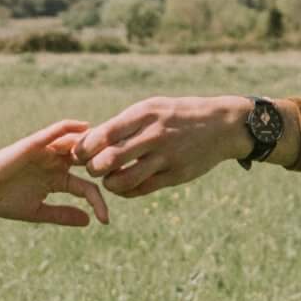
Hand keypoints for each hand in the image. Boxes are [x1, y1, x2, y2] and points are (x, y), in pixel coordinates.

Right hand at [0, 120, 110, 226]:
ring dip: (94, 144)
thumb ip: (62, 214)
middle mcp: (56, 163)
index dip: (98, 201)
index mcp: (58, 179)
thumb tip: (89, 222)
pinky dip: (69, 128)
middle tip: (129, 166)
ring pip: (76, 143)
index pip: (87, 187)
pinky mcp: (33, 144)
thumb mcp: (38, 212)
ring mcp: (46, 152)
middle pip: (89, 159)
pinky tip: (86, 127)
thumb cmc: (4, 201)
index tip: (105, 220)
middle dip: (107, 162)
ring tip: (113, 148)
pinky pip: (54, 132)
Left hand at [73, 95, 252, 197]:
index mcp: (145, 114)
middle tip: (92, 168)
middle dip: (93, 168)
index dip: (85, 148)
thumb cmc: (177, 116)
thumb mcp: (151, 109)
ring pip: (125, 180)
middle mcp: (155, 135)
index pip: (104, 134)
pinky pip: (142, 189)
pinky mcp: (176, 175)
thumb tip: (87, 140)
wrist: (221, 125)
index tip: (79, 153)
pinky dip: (126, 191)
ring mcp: (167, 157)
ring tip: (108, 180)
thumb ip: (122, 125)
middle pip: (109, 160)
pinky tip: (124, 186)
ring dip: (109, 184)